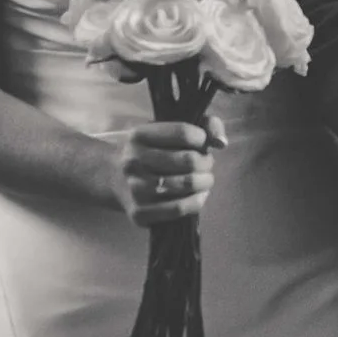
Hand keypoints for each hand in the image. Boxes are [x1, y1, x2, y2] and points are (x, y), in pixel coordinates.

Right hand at [113, 113, 221, 228]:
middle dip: (206, 162)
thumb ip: (204, 124)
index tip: (202, 143)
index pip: (183, 133)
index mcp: (139, 135)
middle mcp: (133, 161)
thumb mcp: (171, 128)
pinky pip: (178, 209)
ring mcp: (134, 188)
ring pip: (186, 185)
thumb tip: (221, 142)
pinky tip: (199, 195)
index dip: (202, 138)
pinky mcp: (138, 212)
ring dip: (205, 182)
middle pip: (189, 160)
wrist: (116, 178)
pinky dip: (196, 202)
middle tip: (206, 164)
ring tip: (204, 179)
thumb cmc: (154, 150)